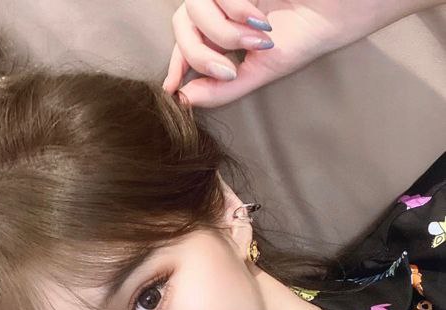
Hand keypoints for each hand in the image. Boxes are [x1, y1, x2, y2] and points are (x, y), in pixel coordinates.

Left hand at [163, 0, 440, 107]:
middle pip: (181, 25)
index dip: (174, 65)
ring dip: (221, 32)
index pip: (185, 43)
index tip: (172, 89)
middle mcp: (220, 7)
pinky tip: (259, 17)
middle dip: (199, 53)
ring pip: (193, 8)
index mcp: (223, 31)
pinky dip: (233, 9)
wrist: (336, 8)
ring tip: (255, 40)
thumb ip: (222, 89)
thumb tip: (184, 101)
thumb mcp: (259, 71)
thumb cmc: (303, 36)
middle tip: (227, 70)